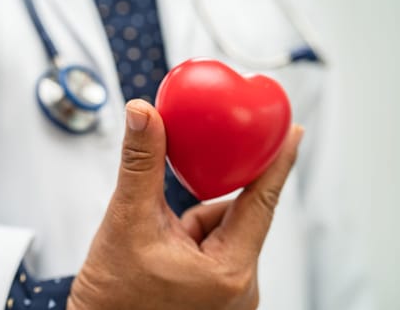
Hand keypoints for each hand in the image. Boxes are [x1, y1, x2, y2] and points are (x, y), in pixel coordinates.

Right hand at [67, 99, 303, 309]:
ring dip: (191, 222)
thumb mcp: (127, 221)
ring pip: (221, 228)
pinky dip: (191, 236)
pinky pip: (215, 245)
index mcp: (229, 272)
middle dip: (200, 204)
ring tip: (159, 243)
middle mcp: (240, 287)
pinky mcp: (219, 292)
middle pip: (234, 215)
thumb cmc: (113, 297)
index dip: (278, 161)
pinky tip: (164, 250)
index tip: (291, 130)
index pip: (261, 202)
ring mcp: (231, 293)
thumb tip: (144, 113)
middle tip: (173, 213)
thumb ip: (140, 162)